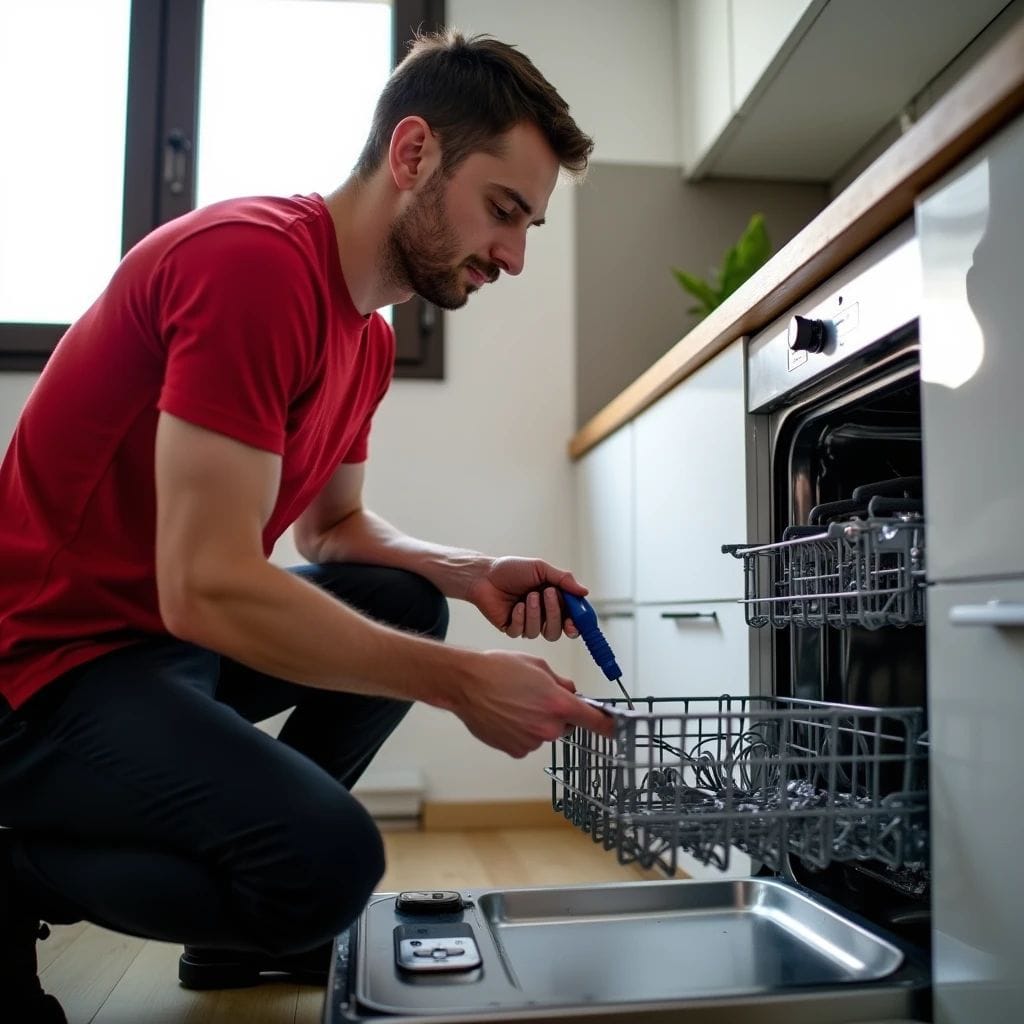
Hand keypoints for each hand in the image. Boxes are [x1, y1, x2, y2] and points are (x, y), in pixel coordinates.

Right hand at [453, 649, 614, 757]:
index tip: (616, 728)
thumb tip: (572, 692)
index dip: (609, 725)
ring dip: (537, 722)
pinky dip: (521, 731)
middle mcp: (549, 727)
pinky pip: (527, 741)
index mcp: (559, 704)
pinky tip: (505, 715)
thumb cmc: (499, 669)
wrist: (465, 683)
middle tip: (536, 697)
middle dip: (559, 714)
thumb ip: (561, 683)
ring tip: (513, 703)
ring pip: (545, 733)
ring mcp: (531, 742)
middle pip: (567, 725)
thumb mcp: (538, 666)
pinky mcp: (516, 750)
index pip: (596, 721)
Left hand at [466, 556, 586, 640]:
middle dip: (554, 613)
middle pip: (557, 630)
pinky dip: (520, 618)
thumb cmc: (512, 570)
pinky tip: (515, 606)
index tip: (575, 621)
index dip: (576, 623)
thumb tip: (584, 592)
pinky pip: (521, 632)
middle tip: (546, 593)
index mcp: (553, 601)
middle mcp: (542, 615)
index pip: (571, 619)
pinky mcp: (511, 629)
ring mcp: (527, 624)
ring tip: (527, 596)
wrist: (485, 574)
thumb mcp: (541, 569)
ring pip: (540, 632)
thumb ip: (563, 580)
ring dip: (535, 613)